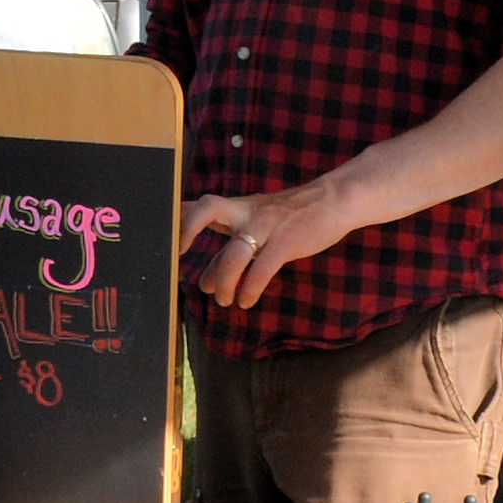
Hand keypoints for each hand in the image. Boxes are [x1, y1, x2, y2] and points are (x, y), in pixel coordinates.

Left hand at [184, 178, 365, 314]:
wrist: (334, 200)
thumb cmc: (292, 216)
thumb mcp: (257, 224)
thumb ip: (230, 249)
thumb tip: (204, 282)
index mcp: (237, 207)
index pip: (198, 205)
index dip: (177, 222)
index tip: (167, 249)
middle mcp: (246, 211)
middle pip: (206, 209)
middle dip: (186, 232)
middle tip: (180, 261)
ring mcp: (266, 224)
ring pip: (234, 252)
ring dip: (224, 281)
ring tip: (223, 301)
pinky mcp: (287, 241)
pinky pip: (261, 269)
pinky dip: (250, 289)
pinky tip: (246, 301)